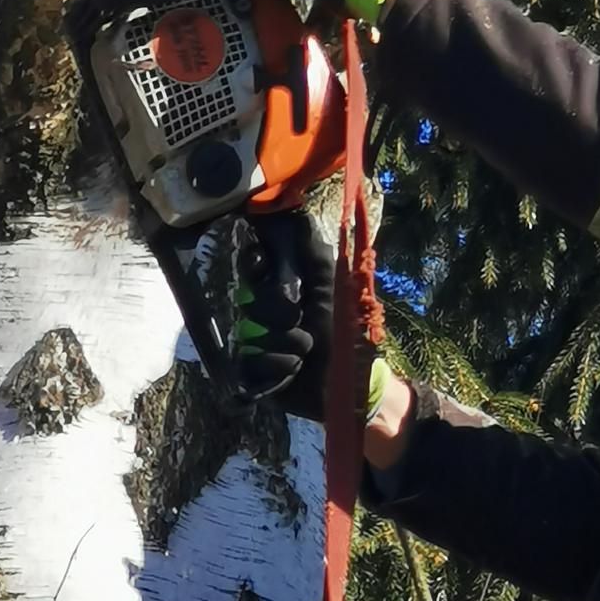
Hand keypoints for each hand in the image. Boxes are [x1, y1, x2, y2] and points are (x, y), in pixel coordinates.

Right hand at [231, 211, 333, 417]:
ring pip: (251, 336)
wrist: (349, 384)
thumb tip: (301, 216)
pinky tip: (294, 371)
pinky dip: (279, 368)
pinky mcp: (253, 375)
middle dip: (281, 314)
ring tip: (306, 353)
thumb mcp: (333, 290)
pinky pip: (251, 365)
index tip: (263, 269)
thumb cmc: (344, 334)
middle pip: (250, 302)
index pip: (250, 269)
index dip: (255, 268)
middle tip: (302, 322)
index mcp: (279, 290)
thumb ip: (316, 257)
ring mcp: (255, 344)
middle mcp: (262, 315)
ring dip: (287, 344)